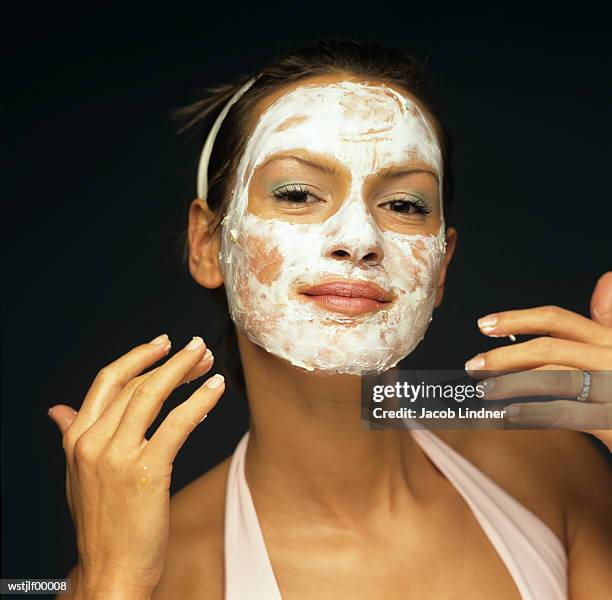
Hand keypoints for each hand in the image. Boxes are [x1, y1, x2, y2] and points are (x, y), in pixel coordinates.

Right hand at [48, 334, 224, 597]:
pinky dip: (200, 400)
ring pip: (153, 395)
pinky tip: (216, 388)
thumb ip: (72, 436)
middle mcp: (93, 442)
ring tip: (207, 359)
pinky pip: (177, 423)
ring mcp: (118, 456)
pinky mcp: (146, 471)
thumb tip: (59, 411)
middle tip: (197, 350)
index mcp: (78, 439)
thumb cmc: (102, 524)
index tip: (162, 344)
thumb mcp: (77, 476)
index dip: (137, 357)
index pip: (107, 381)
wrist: (110, 572)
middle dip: (171, 362)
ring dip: (185, 371)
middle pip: (136, 384)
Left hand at [465, 272, 611, 450]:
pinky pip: (564, 413)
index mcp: (610, 339)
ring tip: (483, 391)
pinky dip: (532, 413)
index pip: (558, 320)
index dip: (517, 319)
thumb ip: (609, 323)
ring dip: (510, 384)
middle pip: (547, 349)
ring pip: (551, 378)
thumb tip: (606, 279)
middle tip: (473, 365)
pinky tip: (509, 415)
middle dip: (504, 356)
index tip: (484, 324)